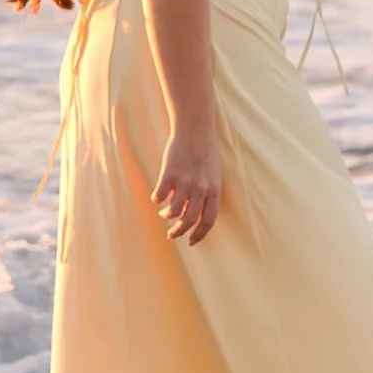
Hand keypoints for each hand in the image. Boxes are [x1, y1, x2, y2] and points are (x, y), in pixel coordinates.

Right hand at [152, 130, 221, 244]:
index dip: (199, 235)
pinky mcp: (169, 175)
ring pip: (173, 211)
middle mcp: (200, 189)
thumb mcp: (214, 174)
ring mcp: (185, 182)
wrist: (195, 130)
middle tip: (171, 235)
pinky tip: (157, 198)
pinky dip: (157, 201)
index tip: (191, 242)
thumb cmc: (206, 150)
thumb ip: (208, 192)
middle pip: (189, 220)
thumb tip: (199, 211)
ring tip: (164, 213)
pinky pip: (159, 196)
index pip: (209, 221)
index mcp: (214, 190)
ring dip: (167, 215)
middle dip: (178, 232)